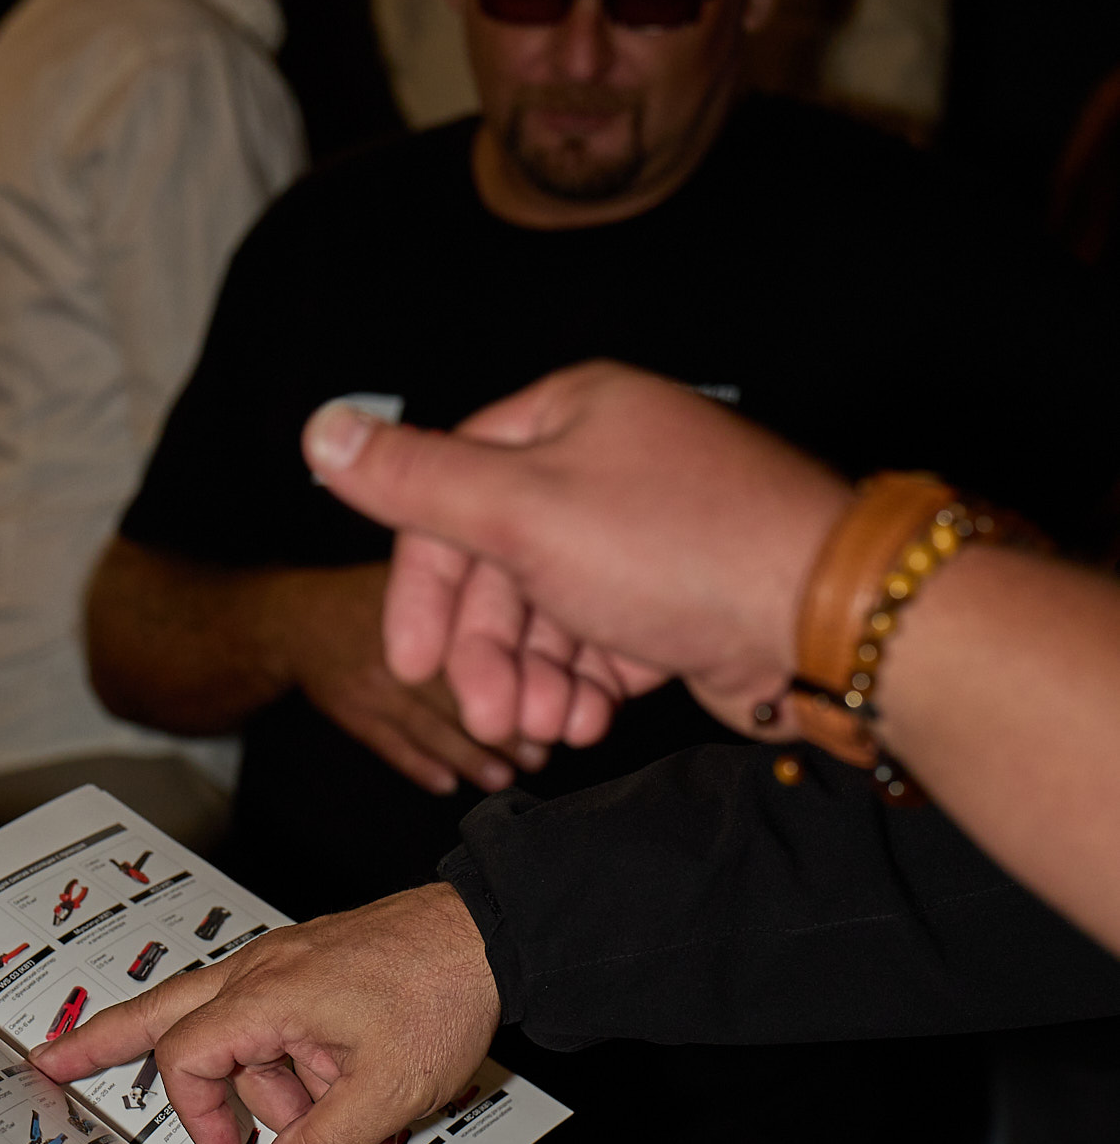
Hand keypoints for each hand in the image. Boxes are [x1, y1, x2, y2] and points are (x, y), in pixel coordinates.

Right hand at [34, 883, 499, 1143]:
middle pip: (163, 1010)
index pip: (188, 1058)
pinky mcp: (320, 968)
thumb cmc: (443, 995)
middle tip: (50, 1062)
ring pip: (242, 1031)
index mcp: (266, 996)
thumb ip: (325, 1142)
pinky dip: (302, 1062)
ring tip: (348, 1119)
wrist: (495, 932)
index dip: (200, 1116)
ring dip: (278, 1086)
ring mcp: (290, 964)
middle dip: (103, 1040)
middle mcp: (263, 971)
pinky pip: (284, 1021)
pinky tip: (355, 1096)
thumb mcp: (388, 1094)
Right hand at [282, 563, 548, 798]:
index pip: (478, 649)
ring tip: (503, 777)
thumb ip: (473, 595)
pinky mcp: (350, 714)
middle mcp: (397, 644)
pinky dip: (421, 768)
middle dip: (503, 730)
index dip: (517, 682)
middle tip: (540, 755)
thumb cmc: (372, 596)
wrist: (294, 619)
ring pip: (430, 728)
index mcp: (423, 606)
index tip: (552, 704)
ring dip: (471, 759)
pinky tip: (448, 784)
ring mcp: (370, 683)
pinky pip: (391, 747)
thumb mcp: (421, 573)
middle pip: (459, 694)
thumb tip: (543, 627)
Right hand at [301, 363, 852, 748]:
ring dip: (534, 679)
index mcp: (568, 414)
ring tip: (549, 729)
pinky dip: (585, 685)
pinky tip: (590, 720)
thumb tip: (321, 432)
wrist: (822, 617)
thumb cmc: (678, 549)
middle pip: (500, 566)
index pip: (452, 494)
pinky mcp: (675, 598)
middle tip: (491, 719)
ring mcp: (645, 533)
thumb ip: (416, 481)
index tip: (412, 664)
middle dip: (488, 652)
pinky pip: (600, 643)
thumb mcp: (523, 513)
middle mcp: (606, 463)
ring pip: (548, 614)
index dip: (423, 587)